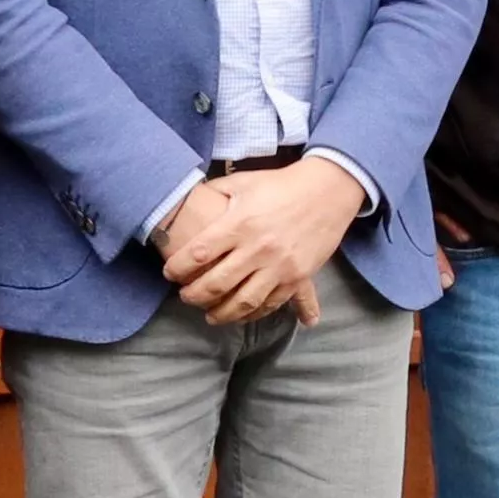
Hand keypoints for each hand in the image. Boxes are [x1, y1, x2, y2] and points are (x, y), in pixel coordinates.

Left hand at [165, 159, 368, 326]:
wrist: (328, 190)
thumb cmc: (282, 184)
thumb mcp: (244, 182)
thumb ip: (216, 192)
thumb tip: (190, 199)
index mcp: (240, 223)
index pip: (198, 254)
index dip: (177, 268)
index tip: (170, 273)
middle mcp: (258, 248)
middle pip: (216, 284)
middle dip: (193, 296)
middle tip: (185, 297)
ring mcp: (280, 265)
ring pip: (243, 302)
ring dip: (221, 314)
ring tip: (209, 316)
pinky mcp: (298, 276)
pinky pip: (271, 304)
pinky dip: (253, 314)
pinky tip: (240, 315)